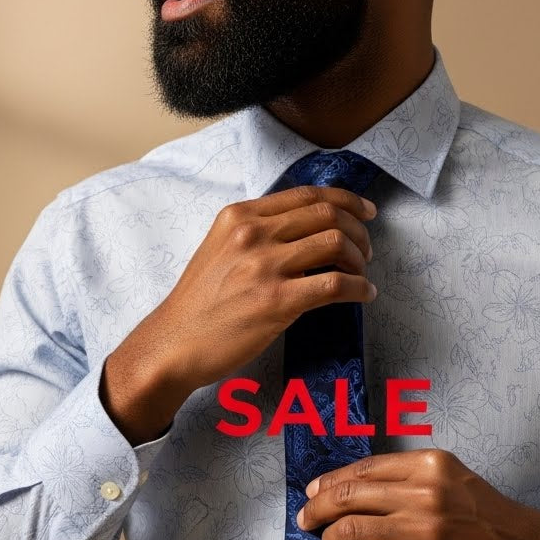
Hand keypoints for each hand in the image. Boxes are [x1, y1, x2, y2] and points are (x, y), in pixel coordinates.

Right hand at [100, 185, 376, 443]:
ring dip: (359, 259)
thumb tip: (307, 230)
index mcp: (239, 215)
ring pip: (335, 243)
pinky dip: (358, 288)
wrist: (173, 344)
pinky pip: (335, 284)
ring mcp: (264, 266)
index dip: (346, 200)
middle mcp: (252, 233)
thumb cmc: (200, 303)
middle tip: (365, 252)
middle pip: (327, 214)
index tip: (366, 211)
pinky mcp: (276, 301)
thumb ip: (257, 233)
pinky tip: (363, 295)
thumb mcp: (220, 249)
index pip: (306, 195)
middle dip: (358, 230)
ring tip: (361, 274)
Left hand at [296, 447, 539, 539]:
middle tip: (306, 521)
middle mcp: (425, 494)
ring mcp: (424, 533)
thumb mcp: (454, 481)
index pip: (363, 469)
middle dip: (317, 509)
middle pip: (348, 496)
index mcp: (430, 466)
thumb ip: (411, 479)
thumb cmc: (489, 520)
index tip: (313, 493)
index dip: (330, 482)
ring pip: (350, 531)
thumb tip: (351, 489)